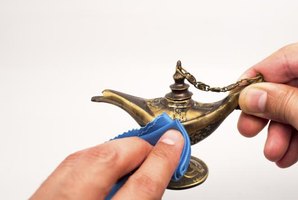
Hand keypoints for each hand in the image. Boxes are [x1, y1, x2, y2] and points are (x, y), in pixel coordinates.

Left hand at [31, 130, 183, 199]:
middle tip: (158, 143)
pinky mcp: (39, 195)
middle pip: (107, 160)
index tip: (174, 142)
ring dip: (115, 150)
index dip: (162, 159)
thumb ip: (144, 196)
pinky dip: (91, 160)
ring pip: (83, 157)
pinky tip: (105, 164)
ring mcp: (48, 198)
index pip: (141, 185)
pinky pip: (68, 167)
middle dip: (138, 146)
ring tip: (135, 153)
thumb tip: (159, 170)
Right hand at [237, 19, 297, 184]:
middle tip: (250, 128)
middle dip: (272, 112)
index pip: (290, 57)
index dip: (257, 78)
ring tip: (275, 151)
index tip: (237, 95)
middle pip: (296, 82)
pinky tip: (290, 151)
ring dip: (287, 129)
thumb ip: (284, 105)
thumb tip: (252, 96)